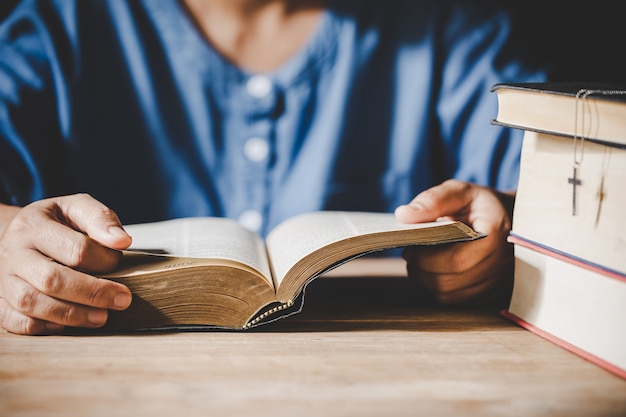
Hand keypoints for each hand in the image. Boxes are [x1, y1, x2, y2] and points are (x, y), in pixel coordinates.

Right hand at [0, 194, 132, 334]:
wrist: (19, 234)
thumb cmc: (54, 223)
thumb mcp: (77, 207)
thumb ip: (101, 219)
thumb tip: (122, 241)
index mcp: (33, 225)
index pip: (75, 249)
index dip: (104, 261)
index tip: (120, 264)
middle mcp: (13, 252)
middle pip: (52, 280)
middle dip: (92, 293)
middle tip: (122, 300)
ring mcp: (3, 278)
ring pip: (31, 304)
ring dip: (72, 315)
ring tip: (102, 317)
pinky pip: (15, 322)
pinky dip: (42, 327)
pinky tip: (67, 324)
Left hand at [395, 179, 514, 304]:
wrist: (511, 220)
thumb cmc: (482, 206)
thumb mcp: (461, 192)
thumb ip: (434, 200)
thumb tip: (404, 215)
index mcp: (496, 236)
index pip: (456, 260)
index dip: (426, 258)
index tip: (410, 246)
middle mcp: (501, 265)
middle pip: (449, 281)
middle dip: (421, 269)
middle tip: (410, 253)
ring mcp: (497, 284)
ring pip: (449, 294)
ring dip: (426, 280)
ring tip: (420, 260)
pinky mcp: (490, 295)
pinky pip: (454, 300)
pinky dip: (438, 287)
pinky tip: (435, 270)